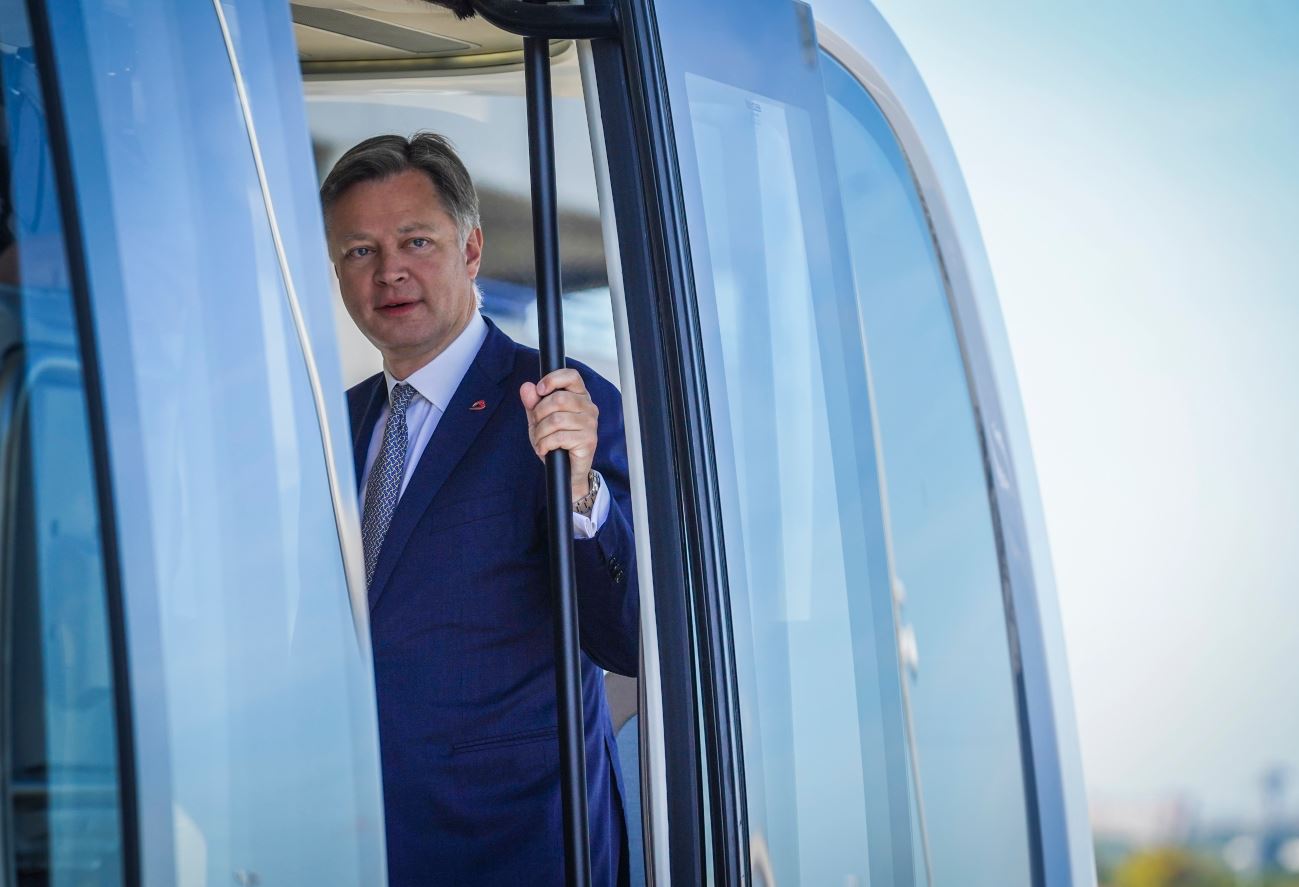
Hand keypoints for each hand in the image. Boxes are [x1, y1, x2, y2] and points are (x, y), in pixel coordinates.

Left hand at [520, 368, 598, 499]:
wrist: (566, 470)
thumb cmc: (556, 442)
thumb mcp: (539, 420)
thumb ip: (533, 403)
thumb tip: (526, 387)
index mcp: (579, 396)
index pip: (571, 376)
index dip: (553, 379)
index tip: (540, 390)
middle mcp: (588, 407)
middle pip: (558, 399)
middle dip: (539, 413)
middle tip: (536, 425)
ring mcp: (590, 424)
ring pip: (556, 420)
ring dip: (540, 432)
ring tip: (539, 440)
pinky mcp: (588, 441)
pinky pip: (559, 437)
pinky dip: (544, 444)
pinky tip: (544, 449)